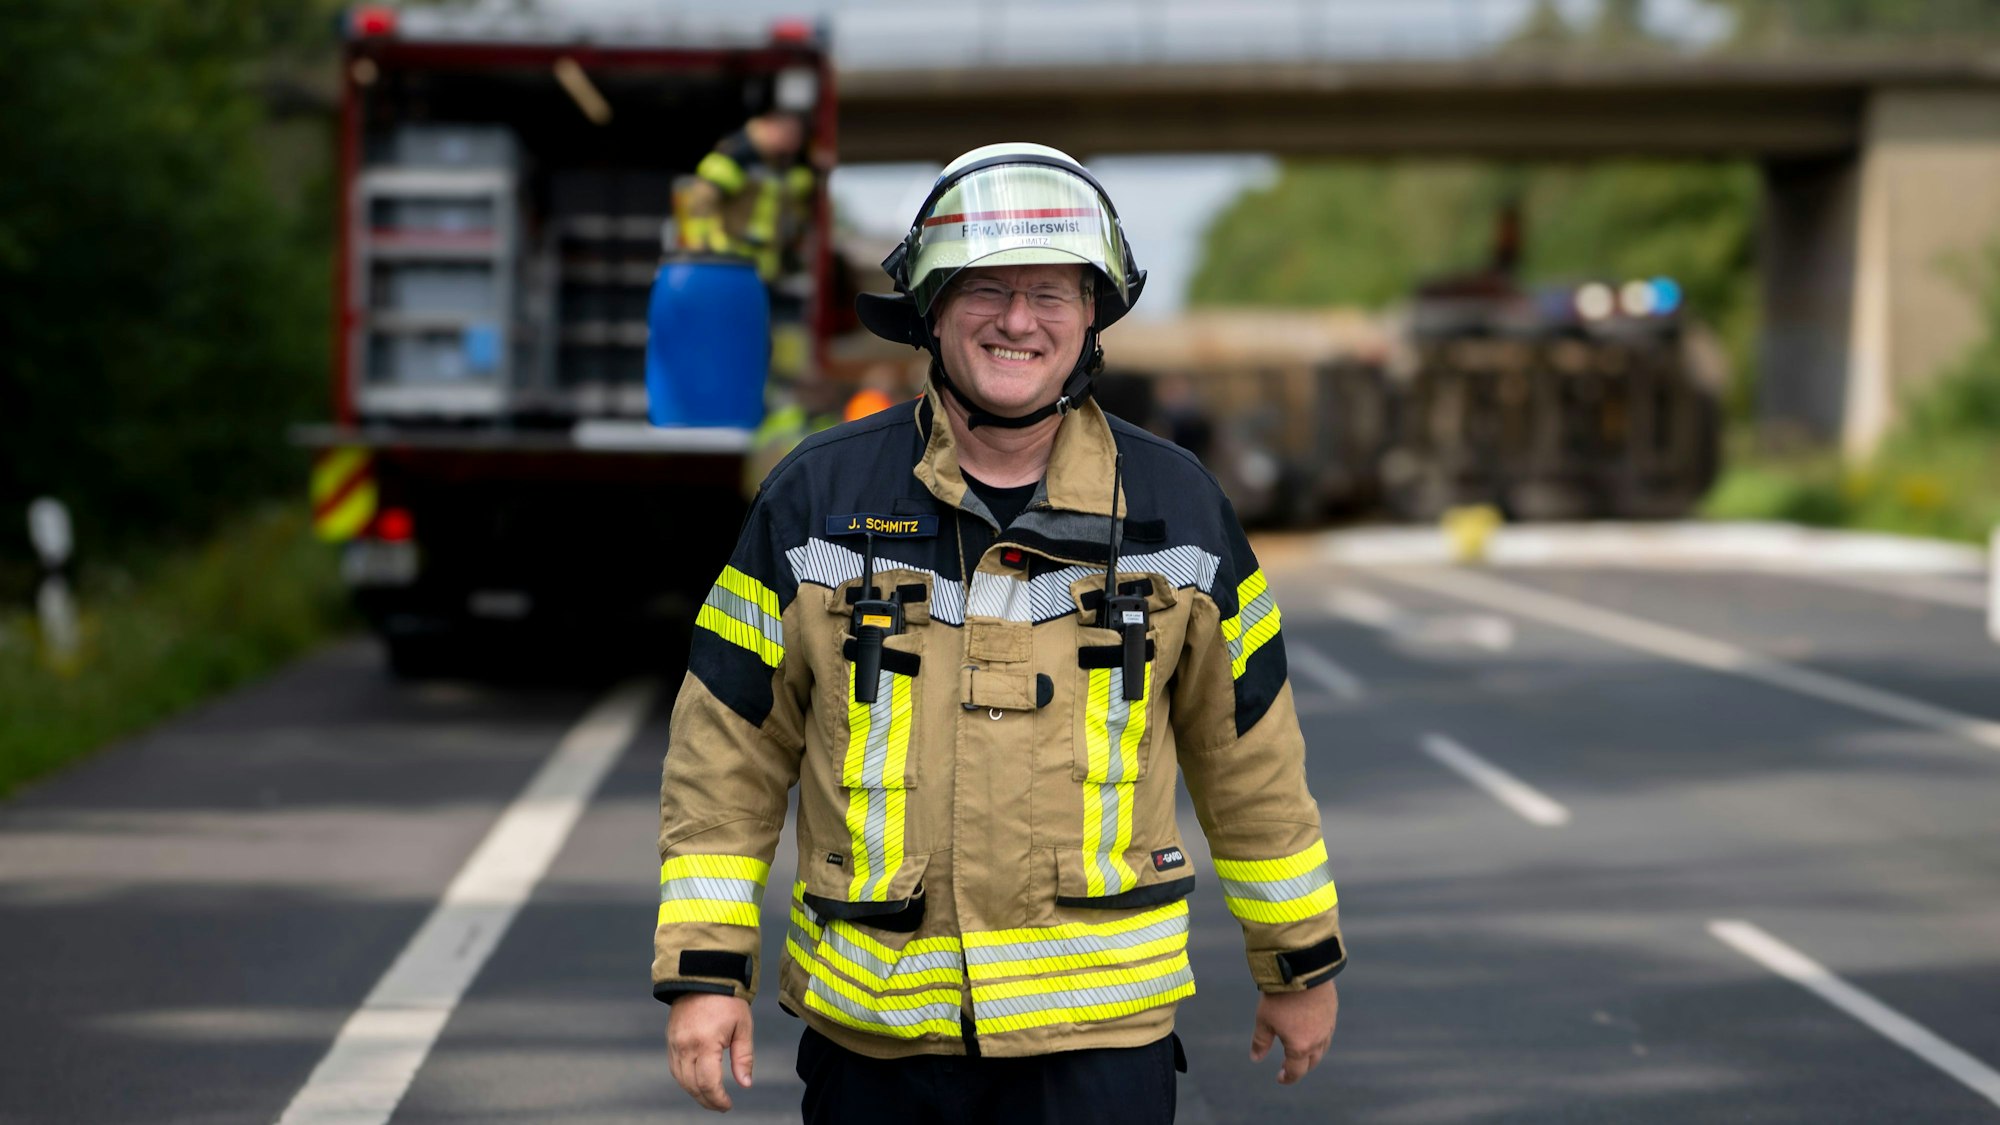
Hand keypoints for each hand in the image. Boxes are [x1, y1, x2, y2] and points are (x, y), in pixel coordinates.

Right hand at [667, 993, 754, 1111]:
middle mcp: (685, 1046)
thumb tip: (745, 1084)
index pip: (708, 1083)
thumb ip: (743, 1057)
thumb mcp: (743, 1026)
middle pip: (692, 1085)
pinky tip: (697, 1082)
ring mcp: (674, 1043)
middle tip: (721, 1106)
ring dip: (695, 1092)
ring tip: (710, 1097)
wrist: (703, 975)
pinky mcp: (670, 1039)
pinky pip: (674, 1067)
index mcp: (705, 1042)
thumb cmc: (727, 999)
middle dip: (707, 1100)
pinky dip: (685, 1079)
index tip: (728, 1105)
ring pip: (680, 1079)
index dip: (718, 1099)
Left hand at [1250, 980, 1338, 1084]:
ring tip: (1301, 1051)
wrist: (1303, 970)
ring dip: (1312, 1054)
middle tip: (1289, 1067)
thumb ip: (1260, 1042)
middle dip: (1300, 1067)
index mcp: (1300, 1046)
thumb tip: (1256, 1058)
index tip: (1280, 1077)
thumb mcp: (1264, 1019)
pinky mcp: (1333, 1013)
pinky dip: (1319, 1039)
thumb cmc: (1280, 996)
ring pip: (1322, 1048)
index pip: (1296, 1071)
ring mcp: (1328, 1027)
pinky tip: (1311, 1032)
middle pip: (1311, 1062)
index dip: (1288, 1077)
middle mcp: (1318, 1041)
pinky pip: (1327, 1033)